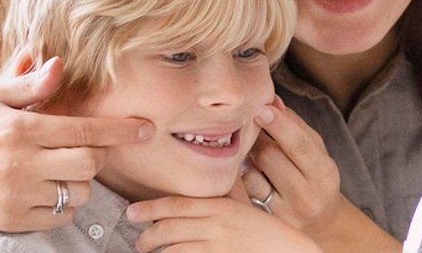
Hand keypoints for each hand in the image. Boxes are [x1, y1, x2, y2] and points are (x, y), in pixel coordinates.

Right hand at [0, 55, 153, 231]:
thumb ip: (28, 85)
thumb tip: (58, 65)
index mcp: (21, 128)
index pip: (85, 129)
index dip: (121, 130)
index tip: (146, 129)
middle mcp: (21, 163)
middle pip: (89, 163)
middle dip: (98, 156)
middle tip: (87, 149)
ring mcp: (17, 193)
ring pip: (79, 192)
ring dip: (80, 182)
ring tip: (59, 170)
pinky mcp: (12, 219)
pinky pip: (60, 216)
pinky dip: (63, 205)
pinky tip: (46, 190)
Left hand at [127, 181, 321, 252]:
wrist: (289, 251)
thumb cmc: (266, 232)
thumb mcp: (244, 206)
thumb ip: (226, 194)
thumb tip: (211, 176)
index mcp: (220, 207)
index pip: (178, 205)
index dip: (151, 208)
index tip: (132, 212)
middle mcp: (216, 226)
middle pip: (170, 228)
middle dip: (149, 235)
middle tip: (140, 242)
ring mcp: (218, 247)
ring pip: (175, 249)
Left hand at [241, 97, 399, 252]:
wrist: (322, 224)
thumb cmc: (317, 179)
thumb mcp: (317, 152)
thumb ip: (296, 126)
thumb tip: (273, 101)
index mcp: (323, 173)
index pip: (298, 145)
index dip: (278, 124)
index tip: (262, 107)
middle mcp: (305, 196)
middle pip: (269, 156)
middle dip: (258, 138)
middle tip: (255, 130)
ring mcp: (283, 213)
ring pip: (252, 174)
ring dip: (248, 158)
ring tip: (255, 155)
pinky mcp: (265, 221)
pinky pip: (244, 191)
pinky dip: (244, 177)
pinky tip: (252, 174)